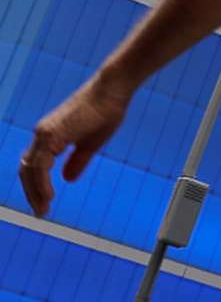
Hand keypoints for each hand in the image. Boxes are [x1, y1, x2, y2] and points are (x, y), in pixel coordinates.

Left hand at [20, 74, 131, 215]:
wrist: (113, 88)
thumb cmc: (107, 110)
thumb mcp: (91, 142)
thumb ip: (77, 160)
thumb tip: (67, 179)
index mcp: (50, 136)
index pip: (34, 166)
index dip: (36, 186)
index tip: (45, 204)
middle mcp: (42, 134)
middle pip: (26, 170)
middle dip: (31, 193)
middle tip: (40, 212)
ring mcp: (44, 133)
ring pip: (30, 169)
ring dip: (34, 192)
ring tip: (43, 209)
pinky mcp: (51, 133)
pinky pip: (39, 164)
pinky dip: (41, 182)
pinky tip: (48, 196)